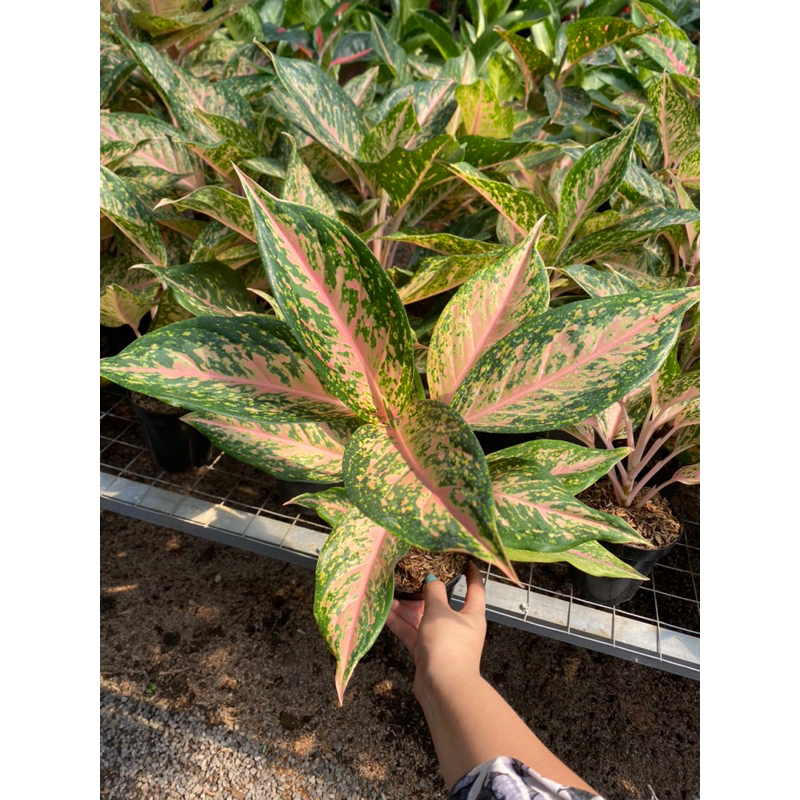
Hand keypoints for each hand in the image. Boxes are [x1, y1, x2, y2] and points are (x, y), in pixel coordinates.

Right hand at [387, 561, 486, 698]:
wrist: (443, 687)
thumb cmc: (448, 644)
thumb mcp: (440, 611)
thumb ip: (434, 592)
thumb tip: (433, 578)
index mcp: (472, 615)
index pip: (474, 589)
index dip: (470, 574)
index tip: (464, 560)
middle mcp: (458, 627)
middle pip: (441, 604)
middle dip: (424, 592)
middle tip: (410, 575)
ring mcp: (442, 641)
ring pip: (423, 619)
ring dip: (407, 608)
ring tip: (390, 592)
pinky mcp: (426, 653)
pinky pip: (413, 633)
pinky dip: (401, 624)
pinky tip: (386, 612)